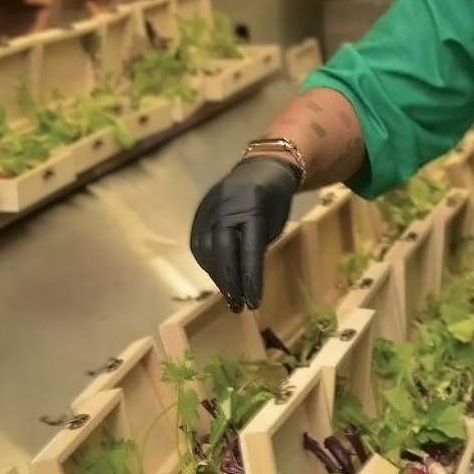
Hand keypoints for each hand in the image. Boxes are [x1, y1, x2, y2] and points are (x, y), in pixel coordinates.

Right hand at [189, 157, 297, 310]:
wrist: (260, 167)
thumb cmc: (275, 200)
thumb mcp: (275, 222)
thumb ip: (257, 246)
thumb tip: (244, 280)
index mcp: (253, 206)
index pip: (250, 248)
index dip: (251, 278)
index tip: (254, 303)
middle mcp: (227, 206)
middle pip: (223, 250)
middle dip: (230, 281)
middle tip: (238, 306)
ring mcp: (209, 207)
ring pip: (207, 249)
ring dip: (218, 277)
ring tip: (230, 297)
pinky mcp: (199, 212)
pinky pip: (199, 243)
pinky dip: (208, 264)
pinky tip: (219, 278)